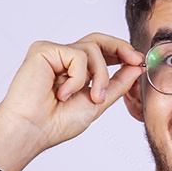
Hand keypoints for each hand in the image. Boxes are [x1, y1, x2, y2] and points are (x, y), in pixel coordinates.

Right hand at [0, 33, 143, 170]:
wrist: (33, 130)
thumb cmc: (57, 123)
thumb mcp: (97, 103)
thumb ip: (117, 84)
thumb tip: (136, 67)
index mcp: (75, 70)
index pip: (101, 52)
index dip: (122, 53)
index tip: (139, 61)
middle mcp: (63, 58)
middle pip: (98, 40)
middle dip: (121, 48)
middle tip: (135, 60)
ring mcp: (53, 52)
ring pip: (92, 48)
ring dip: (100, 76)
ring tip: (91, 98)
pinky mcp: (44, 50)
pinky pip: (77, 55)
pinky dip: (78, 78)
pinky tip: (62, 93)